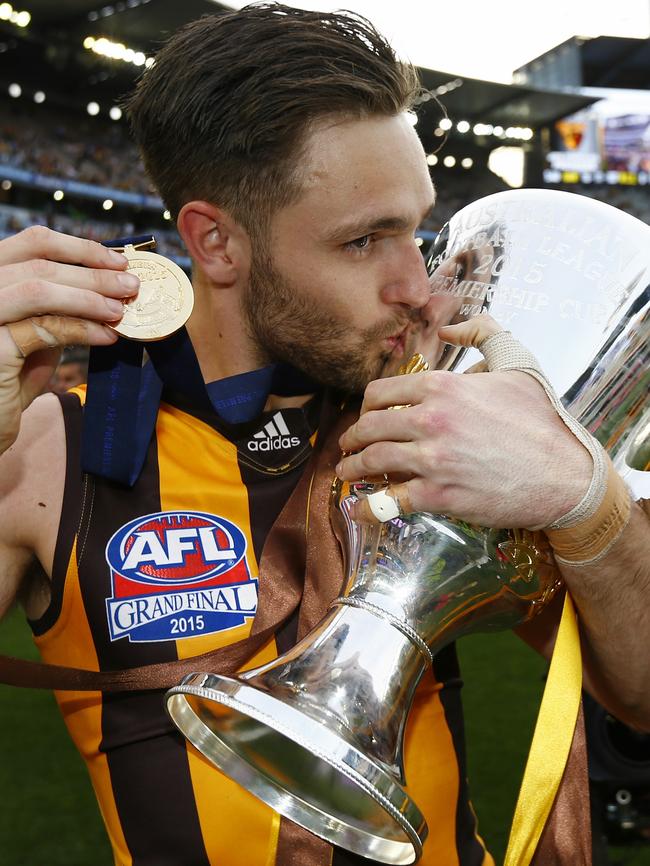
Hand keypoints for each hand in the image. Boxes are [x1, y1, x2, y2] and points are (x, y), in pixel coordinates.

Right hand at [0, 226, 138, 454]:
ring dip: (89, 298)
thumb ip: (57, 307)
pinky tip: (106, 337)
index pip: (33, 242)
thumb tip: (106, 287)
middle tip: (130, 285)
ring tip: (121, 311)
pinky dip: (81, 329)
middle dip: (93, 273)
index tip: (117, 261)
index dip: (79, 248)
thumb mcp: (35, 332)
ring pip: (39, 290)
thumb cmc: (9, 379)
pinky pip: (42, 328)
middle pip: (40, 263)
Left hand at [337, 328, 592, 528]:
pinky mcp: (439, 494)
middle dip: (353, 438)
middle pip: (369, 426)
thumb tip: (448, 326)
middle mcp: (431, 420)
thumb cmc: (541, 419)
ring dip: (352, 467)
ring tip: (348, 473)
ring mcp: (433, 459)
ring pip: (372, 460)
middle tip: (349, 446)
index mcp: (442, 387)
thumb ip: (482, 333)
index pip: (380, 393)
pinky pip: (389, 500)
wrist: (565, 473)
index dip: (366, 406)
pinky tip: (360, 508)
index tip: (366, 416)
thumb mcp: (517, 362)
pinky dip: (368, 506)